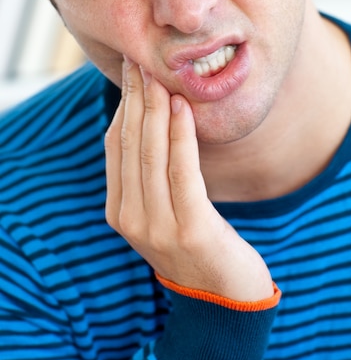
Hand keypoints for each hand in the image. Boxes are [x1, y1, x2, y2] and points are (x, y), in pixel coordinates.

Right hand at [105, 60, 272, 301]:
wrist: (225, 298)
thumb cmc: (198, 244)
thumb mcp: (165, 208)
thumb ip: (152, 173)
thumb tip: (152, 117)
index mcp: (120, 212)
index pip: (115, 146)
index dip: (123, 105)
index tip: (132, 72)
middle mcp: (132, 219)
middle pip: (130, 144)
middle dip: (136, 98)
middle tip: (142, 61)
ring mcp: (158, 227)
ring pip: (151, 153)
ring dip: (156, 109)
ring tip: (161, 75)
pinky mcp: (190, 229)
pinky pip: (182, 171)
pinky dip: (181, 135)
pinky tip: (183, 107)